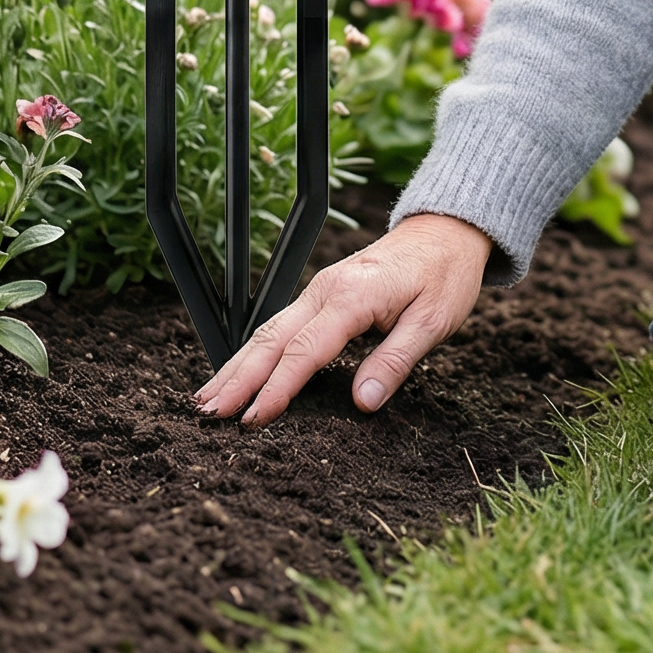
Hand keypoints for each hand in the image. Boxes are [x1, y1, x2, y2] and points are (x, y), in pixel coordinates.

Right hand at [193, 212, 491, 424]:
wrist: (446, 231)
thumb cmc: (444, 275)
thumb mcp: (434, 320)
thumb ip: (396, 360)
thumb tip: (363, 402)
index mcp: (353, 297)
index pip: (305, 350)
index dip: (277, 389)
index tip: (252, 421)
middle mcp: (327, 289)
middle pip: (273, 339)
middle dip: (238, 378)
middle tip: (206, 415)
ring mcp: (321, 288)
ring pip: (270, 330)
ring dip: (238, 365)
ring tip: (207, 399)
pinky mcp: (323, 293)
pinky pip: (282, 325)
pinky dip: (256, 351)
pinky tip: (241, 371)